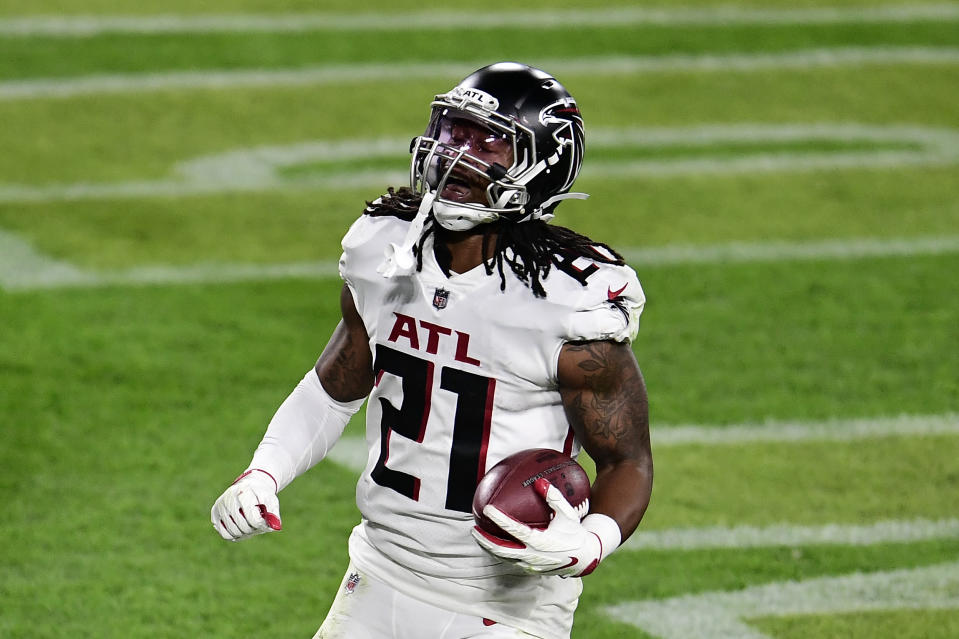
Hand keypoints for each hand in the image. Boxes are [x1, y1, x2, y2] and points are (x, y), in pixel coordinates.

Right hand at [211, 469, 281, 541]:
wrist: (249, 486)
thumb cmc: (261, 495)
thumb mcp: (271, 501)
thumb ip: (274, 514)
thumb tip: (275, 527)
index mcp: (244, 491)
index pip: (253, 519)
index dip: (261, 525)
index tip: (265, 523)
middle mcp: (229, 497)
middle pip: (243, 526)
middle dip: (253, 530)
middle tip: (258, 526)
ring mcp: (220, 505)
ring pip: (233, 531)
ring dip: (245, 534)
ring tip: (251, 527)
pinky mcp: (215, 512)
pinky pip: (224, 534)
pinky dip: (235, 536)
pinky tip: (242, 530)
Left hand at [471, 478, 603, 576]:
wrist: (585, 557)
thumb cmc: (574, 532)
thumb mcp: (567, 513)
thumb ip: (554, 497)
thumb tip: (540, 481)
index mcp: (540, 541)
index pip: (514, 530)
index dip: (499, 519)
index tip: (487, 509)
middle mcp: (533, 555)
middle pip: (501, 550)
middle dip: (485, 540)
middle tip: (474, 528)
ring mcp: (531, 564)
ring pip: (504, 558)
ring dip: (489, 548)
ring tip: (478, 536)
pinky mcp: (531, 569)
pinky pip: (511, 561)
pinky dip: (499, 553)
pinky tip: (493, 543)